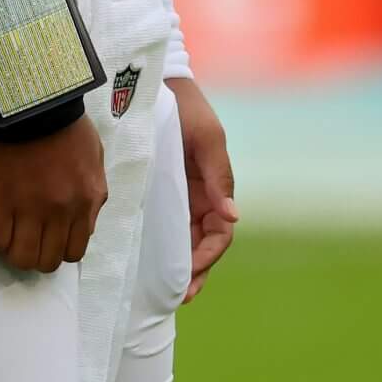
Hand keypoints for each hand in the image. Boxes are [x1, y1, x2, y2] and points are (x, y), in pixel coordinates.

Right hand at [0, 117, 107, 273]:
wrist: (32, 99)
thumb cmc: (64, 122)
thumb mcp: (95, 157)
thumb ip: (92, 193)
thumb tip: (84, 221)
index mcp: (87, 200)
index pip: (74, 251)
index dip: (57, 249)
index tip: (46, 238)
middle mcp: (62, 212)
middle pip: (47, 261)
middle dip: (36, 255)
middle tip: (25, 239)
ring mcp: (30, 209)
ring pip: (22, 258)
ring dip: (14, 252)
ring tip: (8, 237)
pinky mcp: (0, 201)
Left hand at [171, 78, 237, 300]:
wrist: (158, 86)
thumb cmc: (187, 108)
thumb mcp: (207, 139)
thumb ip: (219, 177)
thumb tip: (232, 217)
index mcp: (215, 187)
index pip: (220, 232)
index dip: (209, 255)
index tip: (192, 270)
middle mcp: (199, 196)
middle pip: (203, 244)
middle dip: (197, 271)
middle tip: (180, 296)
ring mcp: (179, 196)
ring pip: (184, 240)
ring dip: (181, 266)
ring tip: (168, 293)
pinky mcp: (158, 191)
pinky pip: (163, 225)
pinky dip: (163, 248)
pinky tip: (150, 266)